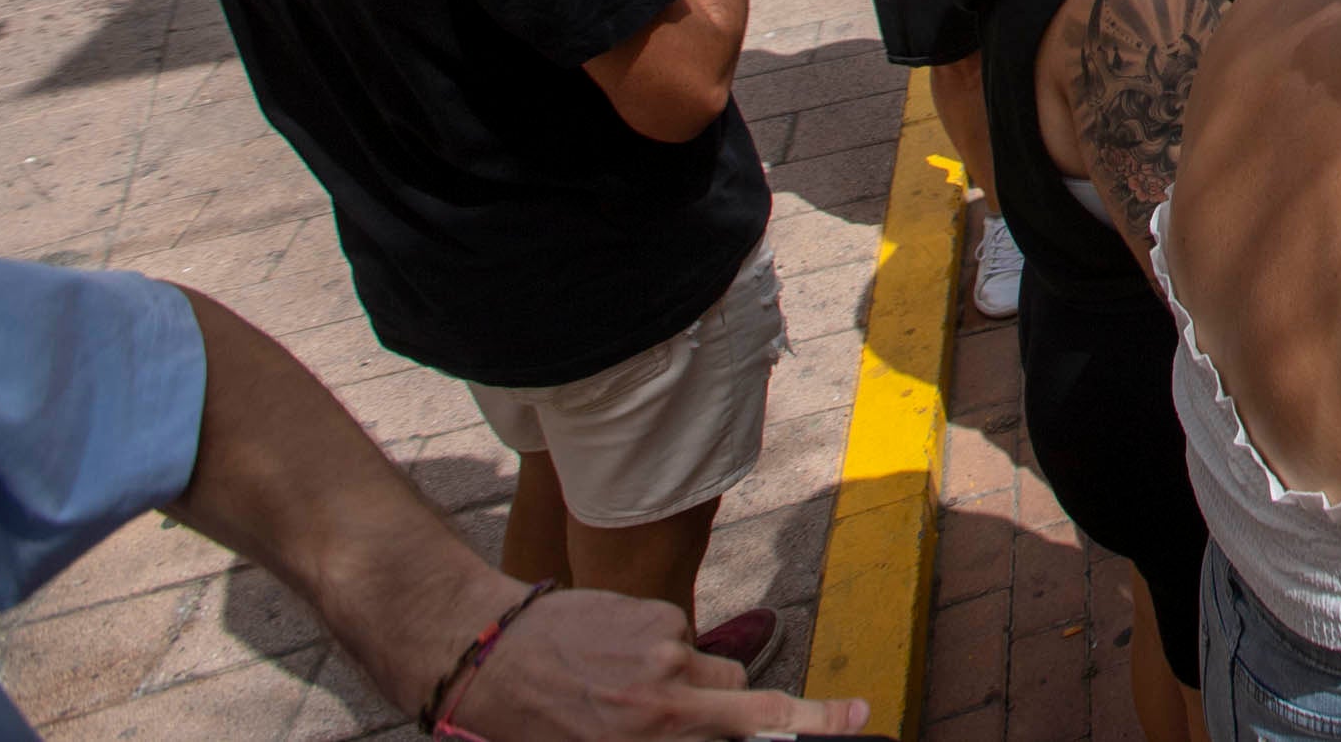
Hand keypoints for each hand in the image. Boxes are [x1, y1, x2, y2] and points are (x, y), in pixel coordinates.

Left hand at [445, 583, 864, 738]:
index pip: (753, 726)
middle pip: (738, 697)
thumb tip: (704, 724)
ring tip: (613, 685)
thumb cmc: (528, 722)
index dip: (813, 722)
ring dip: (677, 678)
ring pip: (701, 665)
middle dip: (744, 708)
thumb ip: (660, 737)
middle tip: (748, 715)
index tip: (858, 717)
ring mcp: (660, 646)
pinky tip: (603, 658)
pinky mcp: (648, 610)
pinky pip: (670, 636)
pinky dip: (649, 648)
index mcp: (655, 734)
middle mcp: (667, 692)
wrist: (482, 654)